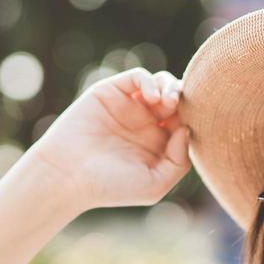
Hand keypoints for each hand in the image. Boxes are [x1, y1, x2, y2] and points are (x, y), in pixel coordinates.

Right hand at [19, 67, 187, 210]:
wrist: (68, 176)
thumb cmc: (109, 187)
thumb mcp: (155, 184)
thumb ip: (178, 161)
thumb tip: (187, 130)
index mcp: (158, 144)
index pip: (186, 122)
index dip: (195, 119)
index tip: (192, 127)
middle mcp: (145, 123)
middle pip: (177, 99)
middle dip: (185, 100)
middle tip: (180, 109)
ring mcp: (128, 106)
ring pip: (160, 83)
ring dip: (171, 87)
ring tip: (167, 103)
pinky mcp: (111, 92)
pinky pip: (137, 76)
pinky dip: (149, 81)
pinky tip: (152, 98)